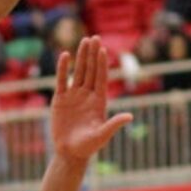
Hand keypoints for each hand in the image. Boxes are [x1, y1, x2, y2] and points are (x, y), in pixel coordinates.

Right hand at [51, 36, 132, 165]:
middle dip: (92, 54)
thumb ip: (114, 124)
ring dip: (81, 57)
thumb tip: (130, 116)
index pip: (101, 78)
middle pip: (90, 70)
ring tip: (84, 40)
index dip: (102, 64)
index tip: (103, 49)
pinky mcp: (60, 99)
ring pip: (78, 72)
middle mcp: (87, 95)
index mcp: (99, 101)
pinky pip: (62, 80)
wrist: (70, 153)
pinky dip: (63, 68)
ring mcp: (74, 96)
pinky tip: (65, 55)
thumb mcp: (102, 135)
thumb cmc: (89, 146)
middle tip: (94, 37)